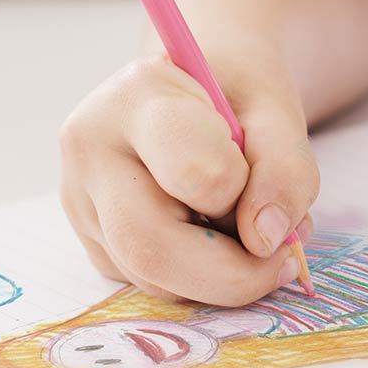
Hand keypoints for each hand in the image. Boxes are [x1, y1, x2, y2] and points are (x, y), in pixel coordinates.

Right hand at [58, 52, 318, 304]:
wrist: (193, 81)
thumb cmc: (232, 90)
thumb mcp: (275, 108)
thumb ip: (286, 168)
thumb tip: (265, 241)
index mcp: (136, 98)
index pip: (194, 173)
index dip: (245, 193)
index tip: (262, 174)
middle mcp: (92, 149)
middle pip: (151, 246)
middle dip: (232, 273)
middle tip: (281, 260)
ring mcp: (81, 200)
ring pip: (150, 278)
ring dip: (218, 276)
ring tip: (245, 228)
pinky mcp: (92, 240)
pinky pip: (148, 285)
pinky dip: (197, 278)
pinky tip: (210, 234)